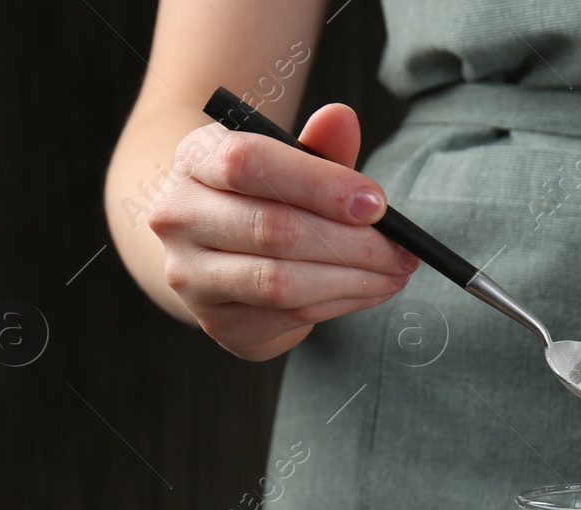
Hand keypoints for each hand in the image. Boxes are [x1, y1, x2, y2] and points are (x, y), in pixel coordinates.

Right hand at [148, 104, 417, 360]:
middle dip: (353, 243)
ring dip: (354, 281)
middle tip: (402, 250)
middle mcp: (179, 217)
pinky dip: (341, 303)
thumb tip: (342, 118)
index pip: (248, 164)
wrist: (212, 248)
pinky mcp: (217, 321)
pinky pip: (290, 315)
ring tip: (395, 272)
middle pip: (273, 230)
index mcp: (194, 159)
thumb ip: (318, 146)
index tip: (378, 204)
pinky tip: (369, 290)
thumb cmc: (261, 195)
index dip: (320, 185)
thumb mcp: (286, 161)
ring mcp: (191, 276)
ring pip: (282, 283)